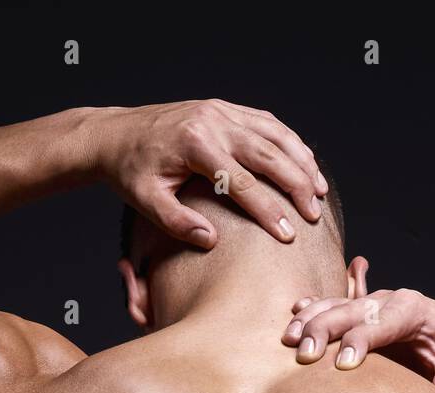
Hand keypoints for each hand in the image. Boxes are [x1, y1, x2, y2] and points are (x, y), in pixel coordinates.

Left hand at [91, 100, 327, 247]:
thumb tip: (210, 241)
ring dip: (301, 162)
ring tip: (319, 190)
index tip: (288, 234)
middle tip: (314, 214)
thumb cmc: (130, 171)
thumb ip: (177, 223)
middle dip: (297, 185)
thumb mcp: (145, 202)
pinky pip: (266, 123)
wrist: (114, 134)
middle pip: (268, 154)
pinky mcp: (224, 108)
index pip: (241, 183)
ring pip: (275, 134)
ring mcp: (221, 110)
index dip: (268, 210)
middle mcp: (212, 121)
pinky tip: (304, 163)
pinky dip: (290, 143)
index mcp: (194, 145)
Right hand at [282, 287, 434, 392]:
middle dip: (325, 330)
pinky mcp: (360, 310)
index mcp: (414, 308)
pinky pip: (331, 305)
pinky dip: (311, 311)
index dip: (360, 342)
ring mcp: (372, 302)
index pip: (380, 323)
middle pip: (350, 310)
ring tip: (289, 339)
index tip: (343, 364)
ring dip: (311, 321)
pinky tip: (293, 318)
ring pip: (335, 305)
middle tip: (305, 354)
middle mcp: (390, 299)